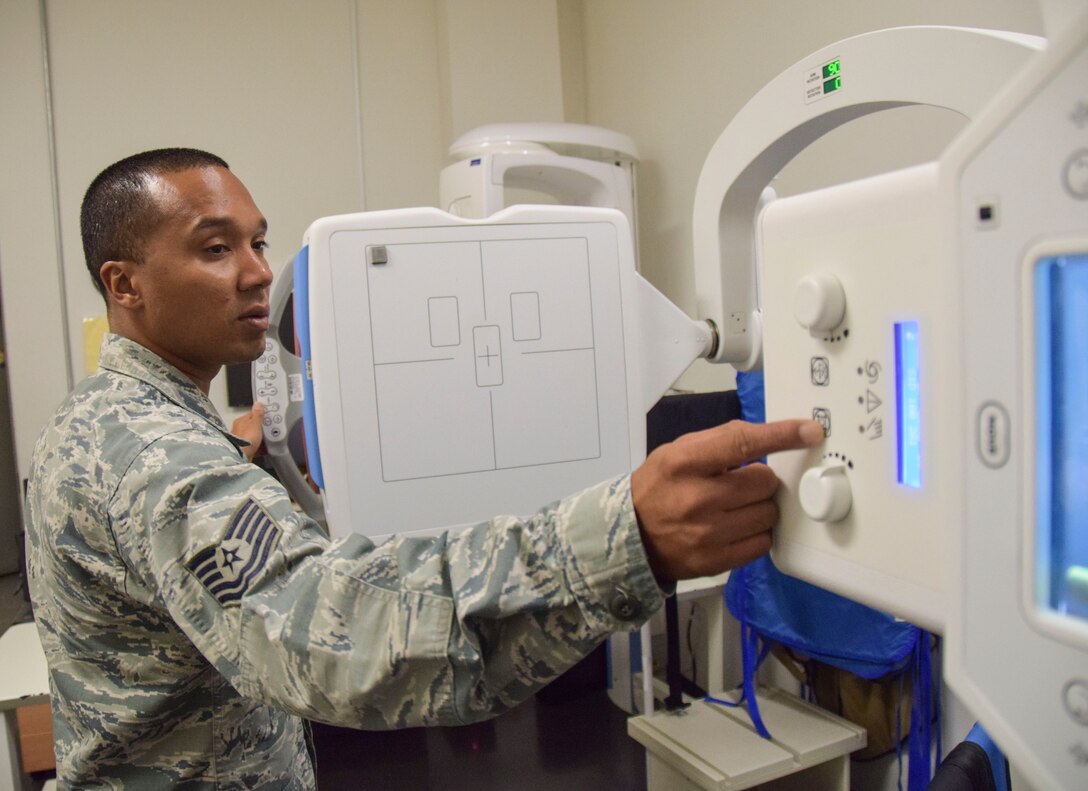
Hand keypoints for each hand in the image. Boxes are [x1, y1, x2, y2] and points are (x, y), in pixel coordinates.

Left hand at [231, 402, 265, 461]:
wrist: (240, 457)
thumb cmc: (247, 439)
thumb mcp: (255, 424)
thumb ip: (258, 414)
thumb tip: (258, 403)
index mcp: (241, 421)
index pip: (252, 414)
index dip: (262, 415)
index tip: (270, 417)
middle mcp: (239, 429)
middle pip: (254, 426)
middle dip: (263, 428)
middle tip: (272, 429)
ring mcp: (242, 440)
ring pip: (254, 436)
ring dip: (262, 438)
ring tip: (271, 439)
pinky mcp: (245, 449)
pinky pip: (255, 446)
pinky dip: (261, 447)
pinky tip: (267, 448)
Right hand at [631, 419, 823, 582]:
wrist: (631, 536)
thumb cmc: (659, 487)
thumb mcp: (678, 451)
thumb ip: (721, 442)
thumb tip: (772, 438)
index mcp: (684, 463)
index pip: (741, 442)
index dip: (780, 435)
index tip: (809, 431)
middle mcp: (697, 498)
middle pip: (764, 482)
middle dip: (761, 480)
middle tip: (742, 483)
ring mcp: (708, 534)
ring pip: (768, 514)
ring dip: (761, 507)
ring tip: (737, 506)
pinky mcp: (716, 561)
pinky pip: (762, 543)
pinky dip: (756, 532)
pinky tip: (737, 527)